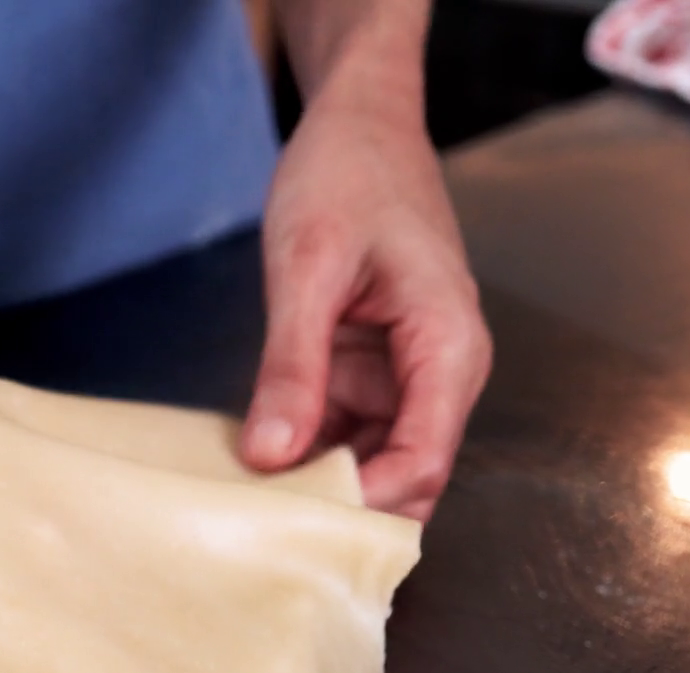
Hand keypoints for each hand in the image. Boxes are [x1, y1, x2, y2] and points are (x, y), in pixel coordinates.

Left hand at [240, 96, 490, 521]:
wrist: (356, 126)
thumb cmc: (347, 177)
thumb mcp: (307, 269)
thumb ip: (292, 364)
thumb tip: (271, 455)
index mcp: (448, 349)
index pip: (422, 463)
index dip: (364, 504)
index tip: (291, 522)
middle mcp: (436, 374)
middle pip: (401, 478)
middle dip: (339, 507)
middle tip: (258, 529)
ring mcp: (400, 377)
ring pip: (365, 462)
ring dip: (312, 482)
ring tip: (241, 502)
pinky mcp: (366, 371)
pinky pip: (338, 430)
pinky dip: (298, 448)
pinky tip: (246, 458)